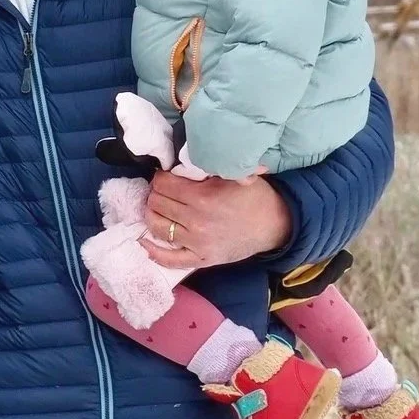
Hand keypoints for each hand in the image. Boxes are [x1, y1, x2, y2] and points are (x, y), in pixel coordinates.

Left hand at [141, 172, 291, 269]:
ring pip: (157, 226)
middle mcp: (197, 221)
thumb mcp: (235, 173)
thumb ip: (209, 166)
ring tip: (156, 208)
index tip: (165, 176)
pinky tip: (144, 241)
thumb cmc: (254, 196)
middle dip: (156, 193)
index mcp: (203, 197)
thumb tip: (183, 159)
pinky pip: (170, 259)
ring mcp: (197, 243)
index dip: (161, 177)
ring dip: (151, 214)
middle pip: (157, 203)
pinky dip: (153, 251)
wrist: (274, 225)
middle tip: (162, 191)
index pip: (164, 184)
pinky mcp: (201, 259)